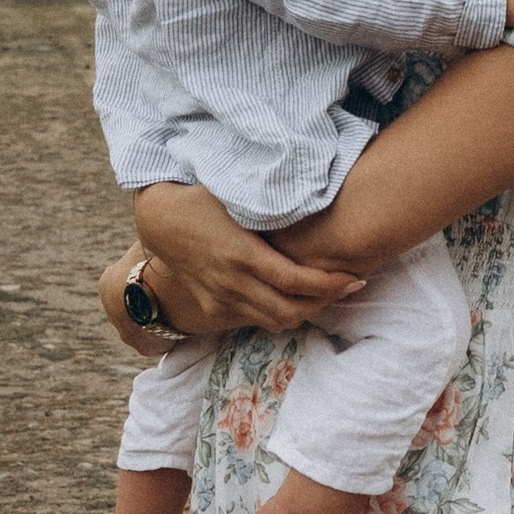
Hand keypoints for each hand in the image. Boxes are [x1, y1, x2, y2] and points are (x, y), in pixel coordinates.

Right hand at [129, 182, 363, 331]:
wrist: (160, 222)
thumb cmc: (203, 199)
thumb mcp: (237, 195)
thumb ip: (272, 201)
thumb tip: (316, 191)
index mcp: (242, 254)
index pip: (296, 282)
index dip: (330, 285)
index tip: (353, 277)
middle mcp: (233, 283)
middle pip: (291, 311)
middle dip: (325, 303)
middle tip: (346, 286)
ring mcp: (221, 300)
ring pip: (274, 322)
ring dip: (303, 311)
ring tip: (324, 293)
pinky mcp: (213, 310)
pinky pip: (253, 321)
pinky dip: (277, 314)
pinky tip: (291, 297)